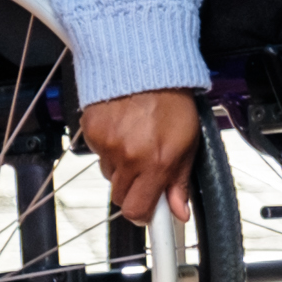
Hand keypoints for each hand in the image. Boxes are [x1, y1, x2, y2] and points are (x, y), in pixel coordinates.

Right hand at [79, 89, 198, 226]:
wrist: (146, 66)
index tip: (149, 214)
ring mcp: (108, 145)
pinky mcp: (92, 133)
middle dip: (135, 189)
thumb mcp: (189, 143)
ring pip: (110, 175)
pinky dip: (109, 147)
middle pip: (121, 196)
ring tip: (137, 141)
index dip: (145, 215)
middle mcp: (130, 157)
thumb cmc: (172, 101)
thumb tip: (180, 212)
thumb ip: (181, 181)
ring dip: (122, 167)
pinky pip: (98, 154)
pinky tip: (123, 129)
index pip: (138, 211)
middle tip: (147, 168)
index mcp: (156, 163)